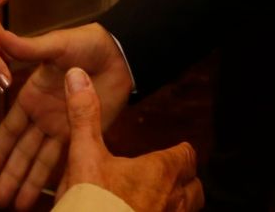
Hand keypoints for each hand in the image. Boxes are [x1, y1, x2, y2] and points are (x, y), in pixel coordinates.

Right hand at [0, 23, 132, 210]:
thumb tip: (0, 36)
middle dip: (11, 175)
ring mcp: (64, 127)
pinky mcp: (86, 133)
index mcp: (32, 96)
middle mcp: (44, 116)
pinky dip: (61, 177)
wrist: (120, 53)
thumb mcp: (55, 44)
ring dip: (30, 182)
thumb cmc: (86, 44)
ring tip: (17, 206)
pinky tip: (56, 195)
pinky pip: (70, 159)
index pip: (11, 128)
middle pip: (24, 152)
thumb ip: (29, 48)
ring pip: (43, 161)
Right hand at [59, 69, 201, 211]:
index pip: (186, 155)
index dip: (180, 152)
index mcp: (159, 172)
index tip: (173, 151)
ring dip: (178, 204)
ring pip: (187, 211)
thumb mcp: (83, 157)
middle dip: (186, 182)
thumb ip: (84, 117)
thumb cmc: (92, 205)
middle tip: (169, 179)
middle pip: (196, 189)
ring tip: (158, 200)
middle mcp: (172, 200)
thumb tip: (77, 76)